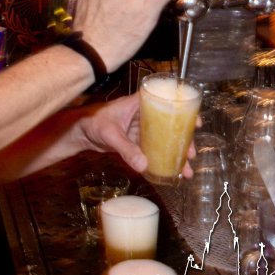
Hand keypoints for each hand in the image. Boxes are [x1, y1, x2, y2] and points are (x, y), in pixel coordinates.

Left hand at [77, 93, 193, 178]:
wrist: (79, 132)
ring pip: (162, 140)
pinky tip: (170, 171)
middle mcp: (142, 115)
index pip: (164, 103)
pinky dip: (161, 159)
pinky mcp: (135, 141)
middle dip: (182, 140)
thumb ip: (126, 149)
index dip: (182, 111)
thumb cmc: (92, 123)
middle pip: (168, 125)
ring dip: (174, 153)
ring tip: (186, 169)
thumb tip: (143, 165)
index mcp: (138, 104)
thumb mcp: (110, 134)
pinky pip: (152, 150)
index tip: (196, 123)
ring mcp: (139, 129)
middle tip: (191, 154)